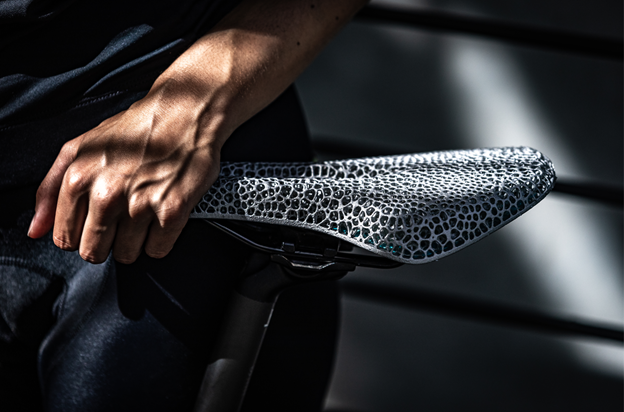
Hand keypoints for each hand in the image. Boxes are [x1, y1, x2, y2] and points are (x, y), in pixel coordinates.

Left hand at [27, 0, 366, 263]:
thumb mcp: (107, 126)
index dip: (60, 225)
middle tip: (112, 239)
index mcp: (94, 149)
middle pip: (91, 232)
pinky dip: (165, 242)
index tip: (65, 234)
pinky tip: (169, 234)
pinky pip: (166, 235)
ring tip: (143, 237)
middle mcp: (119, 167)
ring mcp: (153, 181)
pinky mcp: (188, 190)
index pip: (59, 203)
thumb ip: (75, 165)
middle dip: (99, 243)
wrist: (212, 84)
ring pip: (127, 240)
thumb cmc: (165, 104)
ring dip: (132, 248)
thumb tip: (44, 205)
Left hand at [28, 82, 221, 263]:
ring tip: (144, 212)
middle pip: (94, 252)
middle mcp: (107, 194)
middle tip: (121, 218)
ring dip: (135, 241)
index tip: (95, 222)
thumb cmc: (136, 129)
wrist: (186, 112)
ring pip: (127, 255)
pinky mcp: (172, 212)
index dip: (81, 233)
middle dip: (107, 241)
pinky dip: (160, 239)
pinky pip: (157, 250)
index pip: (66, 238)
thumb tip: (36, 230)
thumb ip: (50, 189)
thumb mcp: (80, 148)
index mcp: (79, 178)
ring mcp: (140, 205)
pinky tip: (162, 215)